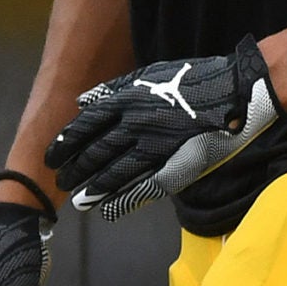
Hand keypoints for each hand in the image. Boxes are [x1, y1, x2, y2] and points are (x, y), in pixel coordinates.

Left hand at [49, 38, 283, 218]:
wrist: (233, 92)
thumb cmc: (188, 82)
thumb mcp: (145, 76)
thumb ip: (111, 90)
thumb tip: (81, 102)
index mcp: (125, 102)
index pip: (85, 126)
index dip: (66, 143)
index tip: (52, 156)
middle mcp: (134, 125)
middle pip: (95, 152)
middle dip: (75, 169)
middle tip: (60, 181)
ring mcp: (155, 147)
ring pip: (115, 172)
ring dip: (94, 188)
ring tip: (78, 200)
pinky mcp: (176, 164)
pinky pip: (144, 185)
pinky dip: (124, 199)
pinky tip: (108, 209)